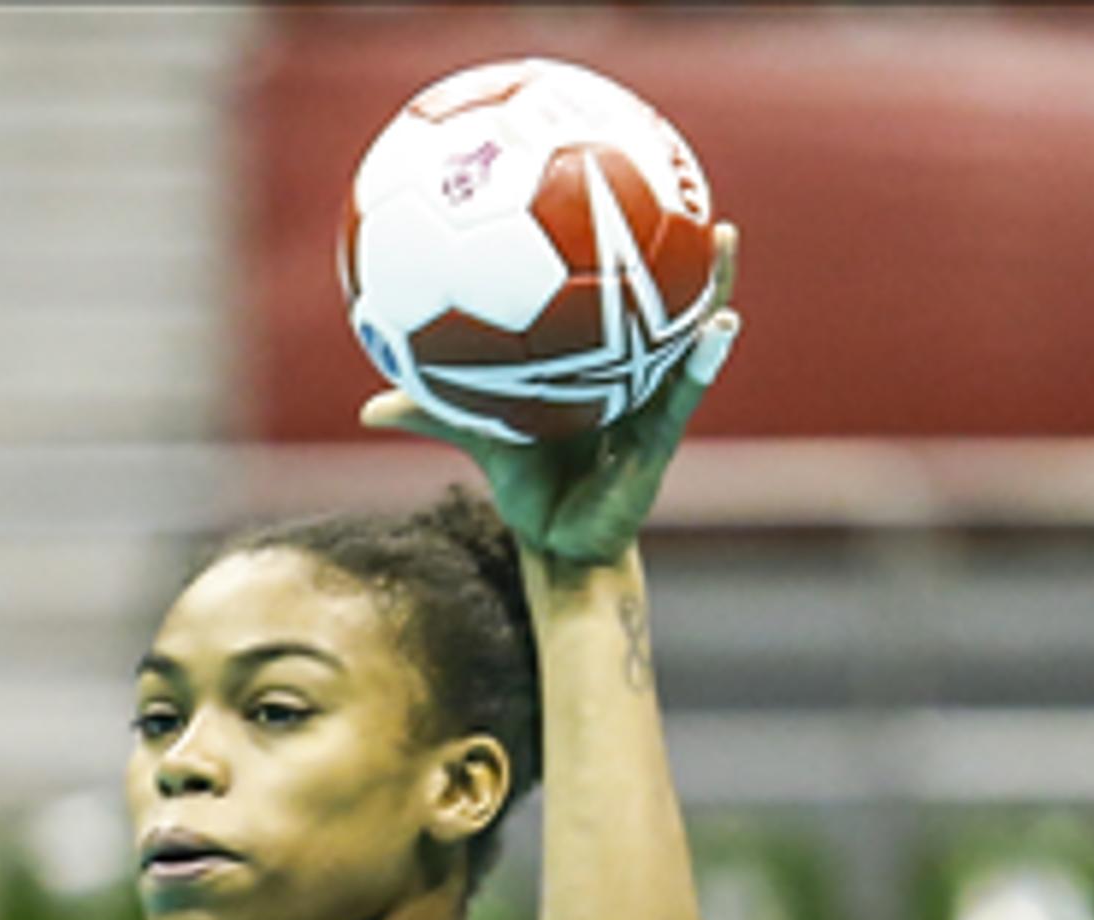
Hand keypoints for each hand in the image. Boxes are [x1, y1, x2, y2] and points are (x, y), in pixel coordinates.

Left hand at [362, 225, 740, 567]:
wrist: (552, 546)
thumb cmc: (526, 485)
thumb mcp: (480, 435)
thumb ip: (432, 412)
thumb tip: (369, 408)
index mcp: (602, 368)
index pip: (627, 304)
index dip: (640, 258)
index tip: (643, 199)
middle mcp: (635, 378)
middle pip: (673, 309)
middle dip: (694, 260)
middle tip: (705, 205)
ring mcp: (654, 407)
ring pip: (689, 342)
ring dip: (713, 293)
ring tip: (724, 245)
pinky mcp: (659, 444)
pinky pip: (681, 396)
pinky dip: (701, 363)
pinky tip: (717, 330)